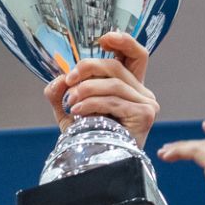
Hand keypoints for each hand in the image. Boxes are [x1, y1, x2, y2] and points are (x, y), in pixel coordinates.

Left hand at [43, 31, 157, 146]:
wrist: (95, 165)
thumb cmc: (88, 138)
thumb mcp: (70, 110)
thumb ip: (61, 92)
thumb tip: (57, 79)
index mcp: (129, 87)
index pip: (135, 55)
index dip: (122, 41)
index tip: (102, 38)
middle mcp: (142, 93)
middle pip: (116, 66)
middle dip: (88, 68)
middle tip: (68, 79)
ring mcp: (146, 104)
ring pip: (113, 84)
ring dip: (86, 90)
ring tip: (71, 102)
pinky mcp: (144, 115)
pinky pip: (114, 101)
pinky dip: (92, 103)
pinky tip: (78, 111)